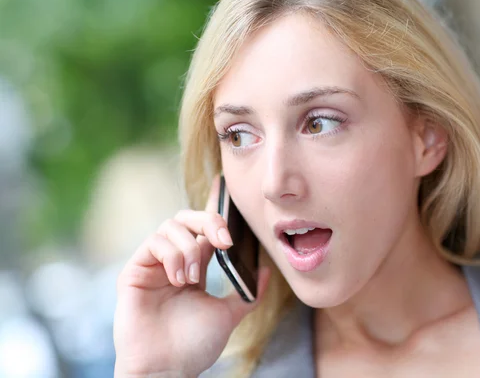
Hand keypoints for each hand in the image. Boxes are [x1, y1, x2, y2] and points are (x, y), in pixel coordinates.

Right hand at [113, 176, 269, 377]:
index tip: (226, 197)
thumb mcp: (229, 315)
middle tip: (224, 240)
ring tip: (193, 278)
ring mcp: (153, 265)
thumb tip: (265, 270)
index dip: (214, 211)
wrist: (168, 370)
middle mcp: (173, 261)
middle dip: (209, 221)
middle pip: (187, 219)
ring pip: (170, 227)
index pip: (204, 229)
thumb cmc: (193, 346)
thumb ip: (247, 292)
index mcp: (195, 266)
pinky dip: (172, 254)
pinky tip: (179, 278)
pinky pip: (153, 242)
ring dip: (190, 248)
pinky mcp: (134, 271)